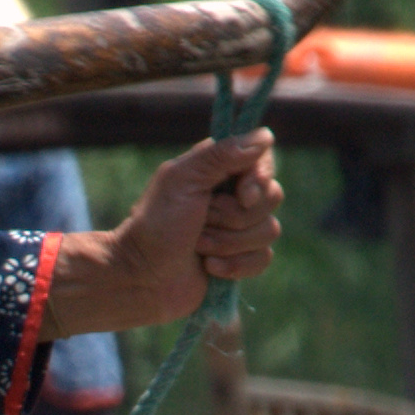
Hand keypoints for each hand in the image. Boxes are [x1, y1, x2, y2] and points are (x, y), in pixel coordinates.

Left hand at [39, 132, 282, 338]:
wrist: (142, 277)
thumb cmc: (156, 225)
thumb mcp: (182, 180)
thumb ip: (221, 154)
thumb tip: (265, 137)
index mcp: (219, 169)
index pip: (263, 160)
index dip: (258, 179)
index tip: (242, 194)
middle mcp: (233, 194)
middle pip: (272, 197)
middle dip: (233, 217)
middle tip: (200, 222)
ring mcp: (239, 228)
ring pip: (269, 231)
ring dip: (228, 242)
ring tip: (198, 245)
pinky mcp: (241, 258)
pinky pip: (263, 258)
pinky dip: (235, 265)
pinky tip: (208, 267)